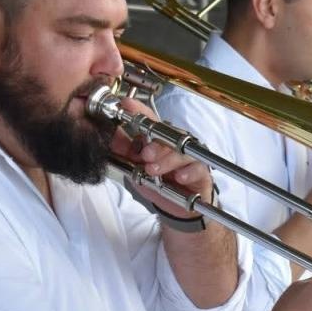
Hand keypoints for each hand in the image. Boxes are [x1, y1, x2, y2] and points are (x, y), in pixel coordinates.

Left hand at [110, 97, 214, 219]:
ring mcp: (189, 156)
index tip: (126, 105)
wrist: (177, 205)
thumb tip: (110, 137)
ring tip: (154, 170)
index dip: (138, 111)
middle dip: (155, 145)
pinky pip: (197, 168)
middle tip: (144, 155)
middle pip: (168, 136)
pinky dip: (188, 172)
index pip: (150, 120)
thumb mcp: (136, 168)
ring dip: (167, 160)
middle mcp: (175, 144)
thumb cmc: (159, 182)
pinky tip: (179, 177)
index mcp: (158, 139)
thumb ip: (124, 152)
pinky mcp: (201, 172)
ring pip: (181, 151)